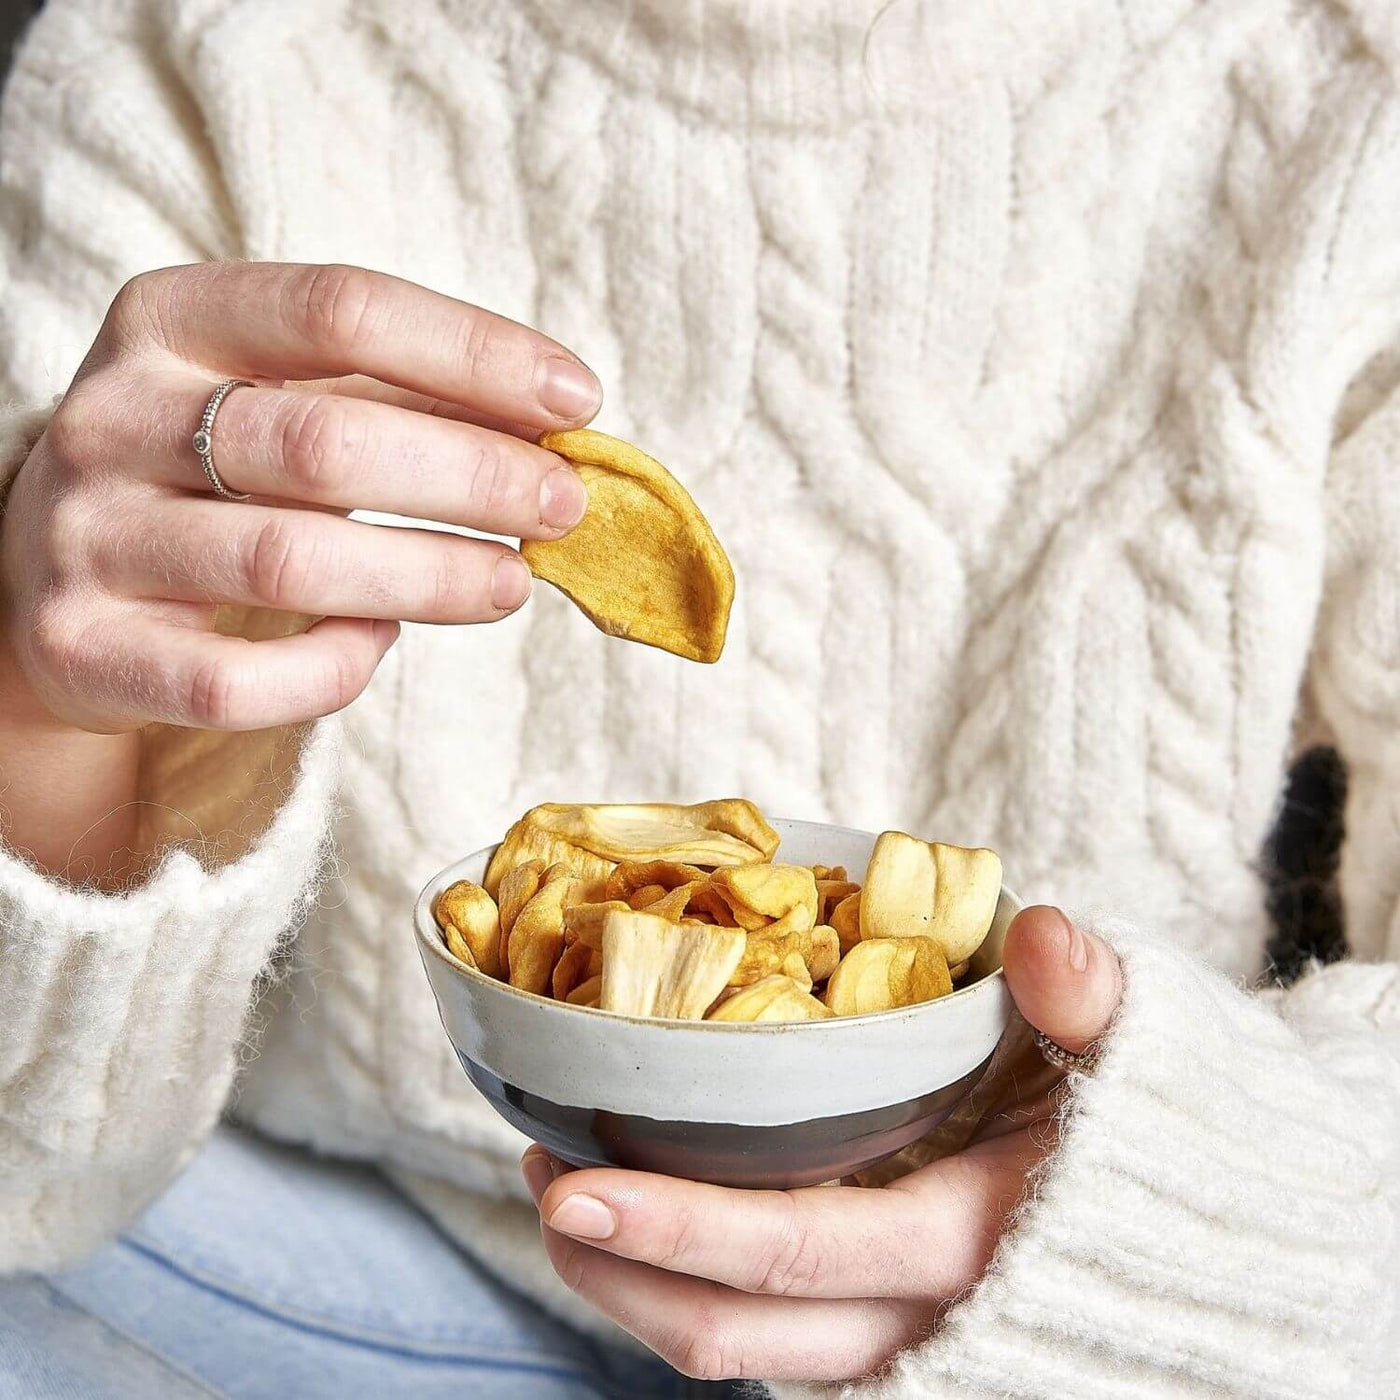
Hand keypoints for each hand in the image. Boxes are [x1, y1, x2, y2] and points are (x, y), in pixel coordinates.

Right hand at [1, 261, 600, 734]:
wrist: (44, 582)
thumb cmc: (204, 476)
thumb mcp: (274, 400)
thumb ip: (394, 402)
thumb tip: (552, 427)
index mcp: (168, 322)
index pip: (340, 310)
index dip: (475, 353)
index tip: (576, 401)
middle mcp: (111, 418)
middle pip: (322, 442)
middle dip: (471, 476)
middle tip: (563, 507)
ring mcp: (88, 539)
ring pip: (286, 561)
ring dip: (429, 573)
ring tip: (512, 582)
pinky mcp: (87, 651)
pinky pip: (238, 681)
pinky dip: (334, 665)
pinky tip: (384, 640)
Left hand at [522, 906, 1122, 1383]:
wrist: (1205, 1233)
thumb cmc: (1157, 1129)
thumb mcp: (1142, 1047)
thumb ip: (1093, 998)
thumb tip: (1041, 934)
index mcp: (974, 1244)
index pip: (801, 1253)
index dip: (678, 1231)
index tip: (572, 1187)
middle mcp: (925, 1322)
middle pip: (740, 1330)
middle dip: (619, 1268)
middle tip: (537, 1172)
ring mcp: (902, 1345)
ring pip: (742, 1353)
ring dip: (635, 1287)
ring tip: (562, 1189)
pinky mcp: (888, 1336)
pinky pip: (771, 1339)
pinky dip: (691, 1291)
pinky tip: (649, 1221)